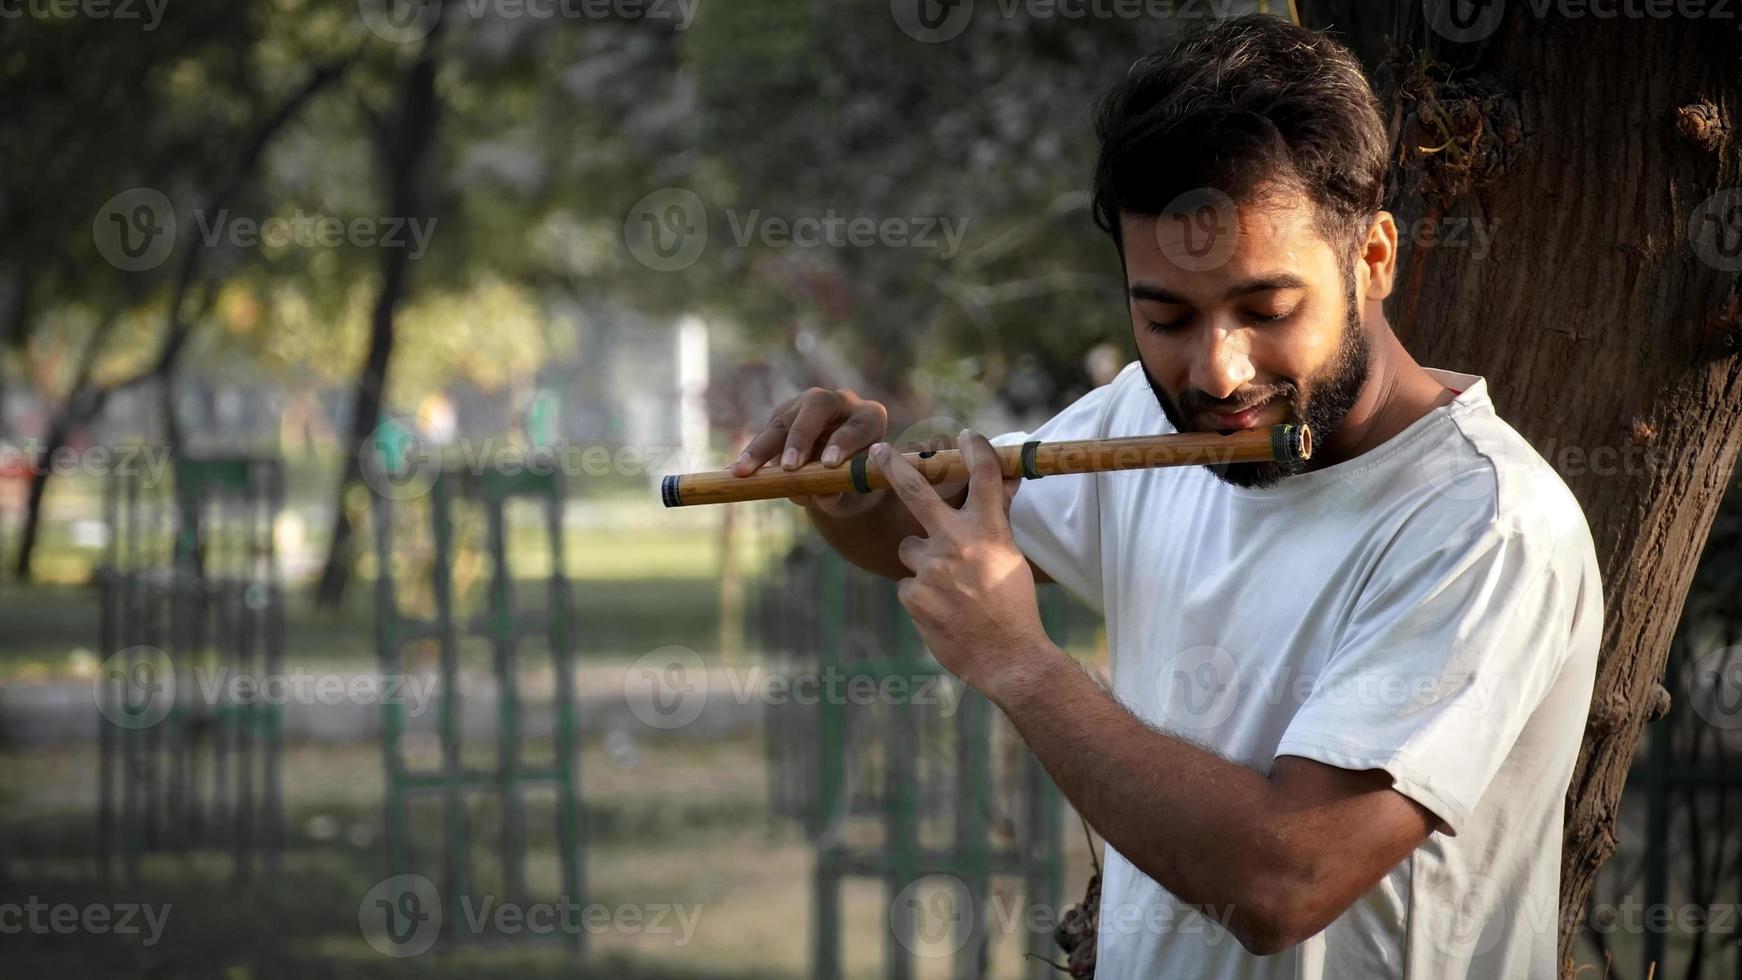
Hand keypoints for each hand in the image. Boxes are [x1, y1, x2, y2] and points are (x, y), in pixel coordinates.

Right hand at [729, 386, 888, 516]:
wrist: (841, 475)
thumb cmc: (854, 482)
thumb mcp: (853, 491)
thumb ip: (842, 492)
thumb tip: (821, 495)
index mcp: (869, 417)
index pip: (857, 426)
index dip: (844, 443)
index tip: (830, 465)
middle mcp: (838, 402)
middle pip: (817, 406)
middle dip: (801, 436)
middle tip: (790, 466)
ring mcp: (807, 405)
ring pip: (783, 420)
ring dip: (762, 447)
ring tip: (743, 471)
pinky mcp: (783, 415)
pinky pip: (765, 433)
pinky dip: (752, 454)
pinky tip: (734, 472)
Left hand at [872, 429, 1049, 701]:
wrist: (1007, 657)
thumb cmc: (1014, 606)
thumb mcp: (1012, 557)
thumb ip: (997, 522)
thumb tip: (1004, 489)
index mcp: (989, 530)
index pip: (983, 476)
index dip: (974, 449)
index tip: (965, 436)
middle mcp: (958, 542)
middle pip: (917, 492)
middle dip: (894, 466)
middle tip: (878, 450)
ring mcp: (932, 568)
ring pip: (910, 547)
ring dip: (922, 560)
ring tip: (949, 587)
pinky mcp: (913, 594)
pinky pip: (909, 583)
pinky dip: (922, 594)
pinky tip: (943, 610)